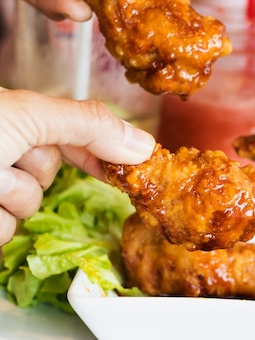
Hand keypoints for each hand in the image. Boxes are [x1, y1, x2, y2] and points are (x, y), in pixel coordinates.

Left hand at [0, 89, 155, 244]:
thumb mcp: (28, 116)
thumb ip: (89, 125)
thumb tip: (145, 145)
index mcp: (17, 120)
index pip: (73, 134)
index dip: (101, 151)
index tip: (131, 168)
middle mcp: (2, 152)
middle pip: (46, 176)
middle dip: (32, 177)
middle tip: (9, 162)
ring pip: (27, 209)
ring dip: (12, 199)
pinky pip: (5, 233)